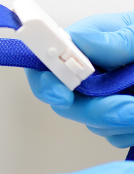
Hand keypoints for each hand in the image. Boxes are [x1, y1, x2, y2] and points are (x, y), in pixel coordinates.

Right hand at [26, 12, 133, 148]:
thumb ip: (115, 39)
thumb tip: (78, 43)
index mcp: (93, 43)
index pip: (48, 61)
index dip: (48, 79)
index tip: (62, 93)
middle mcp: (94, 71)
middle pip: (67, 100)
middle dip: (98, 110)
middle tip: (129, 111)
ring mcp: (106, 96)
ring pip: (93, 122)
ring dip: (121, 122)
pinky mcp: (121, 118)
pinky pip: (114, 134)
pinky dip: (130, 131)